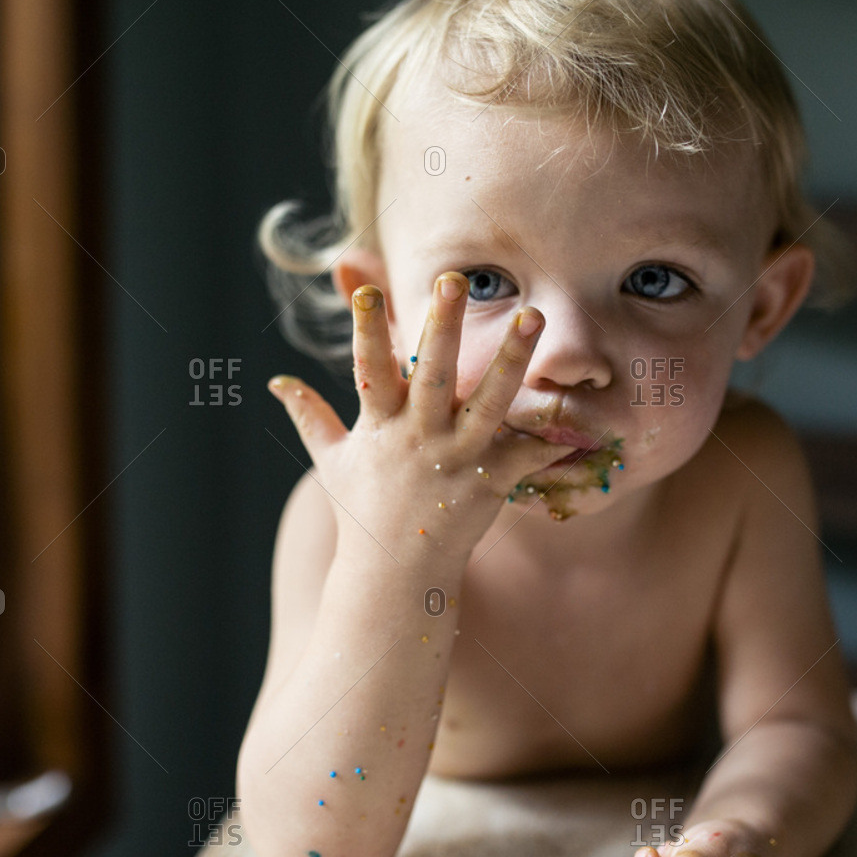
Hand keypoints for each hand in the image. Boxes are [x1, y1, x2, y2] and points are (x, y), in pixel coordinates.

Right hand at [267, 273, 566, 562]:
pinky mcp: (487, 484)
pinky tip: (579, 408)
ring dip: (512, 358)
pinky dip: (551, 438)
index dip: (366, 327)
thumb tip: (277, 383)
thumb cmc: (363, 514)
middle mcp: (416, 438)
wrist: (393, 577)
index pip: (369, 367)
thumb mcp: (331, 463)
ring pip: (488, 403)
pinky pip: (525, 454)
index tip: (368, 286)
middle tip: (455, 279)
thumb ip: (311, 417)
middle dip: (443, 326)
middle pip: (432, 375)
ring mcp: (454, 460)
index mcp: (379, 426)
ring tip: (533, 316)